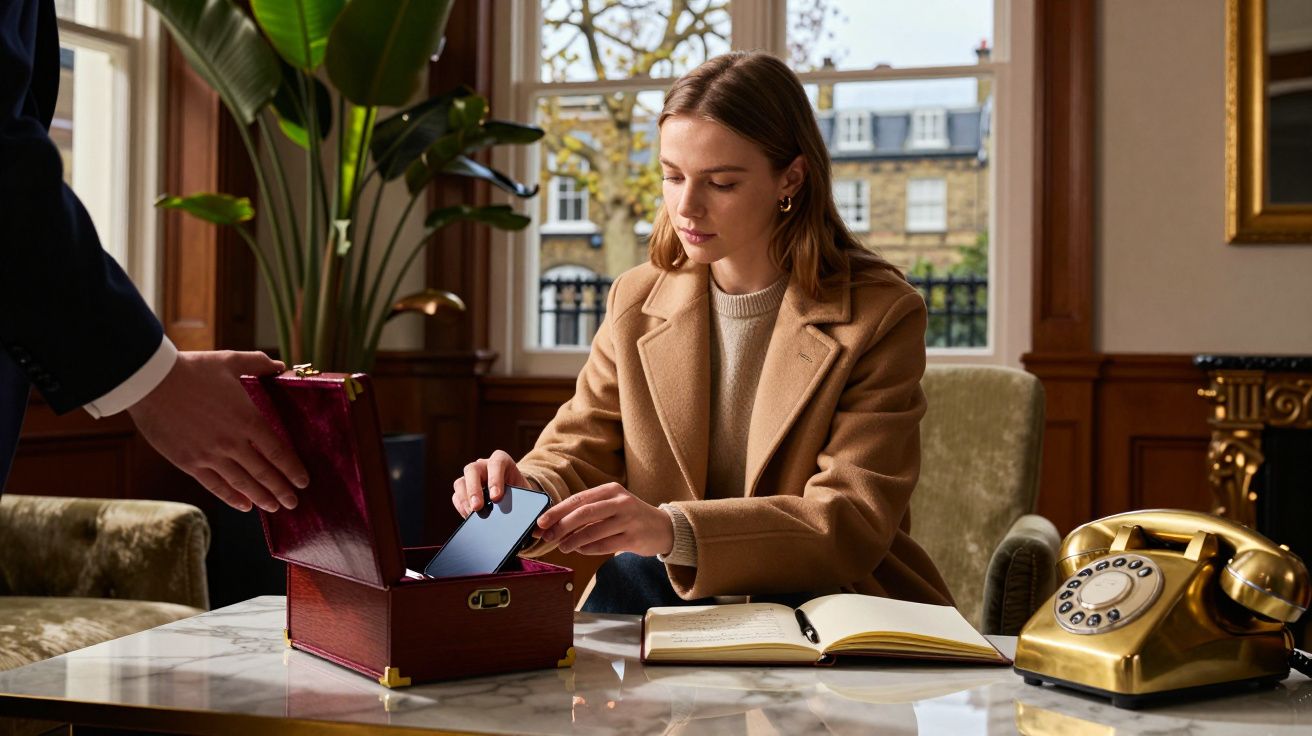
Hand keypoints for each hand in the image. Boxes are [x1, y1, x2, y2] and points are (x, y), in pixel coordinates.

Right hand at [127, 350, 307, 512]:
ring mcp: (209, 455)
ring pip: (242, 483)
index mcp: (247, 419)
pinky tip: (244, 506)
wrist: (151, 382)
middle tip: (294, 502)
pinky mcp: (188, 462)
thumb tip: (282, 368)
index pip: (278, 451)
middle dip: (282, 490)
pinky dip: (232, 498)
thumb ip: (260, 365)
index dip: (292, 469)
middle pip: (263, 472)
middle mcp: (232, 442)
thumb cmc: (192, 369)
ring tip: (275, 508)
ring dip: (261, 498)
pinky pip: (214, 485)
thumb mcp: (231, 360)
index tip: (304, 481)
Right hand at [452, 449, 526, 516]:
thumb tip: (531, 518)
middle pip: (473, 469)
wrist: (516, 498)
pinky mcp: (464, 490)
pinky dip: (461, 506)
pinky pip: (456, 496)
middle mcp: (484, 465)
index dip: (495, 478)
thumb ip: (532, 503)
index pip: (496, 462)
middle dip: (474, 489)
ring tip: (472, 514)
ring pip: (461, 482)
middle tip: (478, 507)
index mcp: (502, 461)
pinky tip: (468, 516)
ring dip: (465, 498)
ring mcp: (472, 477)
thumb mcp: (528, 494)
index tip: (496, 497)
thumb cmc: (522, 494)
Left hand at [533, 482, 673, 556]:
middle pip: (584, 513)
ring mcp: (629, 520)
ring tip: (563, 547)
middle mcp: (621, 502)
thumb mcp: (612, 504)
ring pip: (593, 531)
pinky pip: (605, 545)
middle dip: (562, 526)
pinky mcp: (634, 538)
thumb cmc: (629, 516)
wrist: (663, 528)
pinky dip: (588, 549)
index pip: (578, 499)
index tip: (541, 522)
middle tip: (548, 537)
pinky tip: (580, 550)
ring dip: (573, 541)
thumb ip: (588, 510)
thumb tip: (555, 522)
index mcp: (611, 490)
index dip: (557, 511)